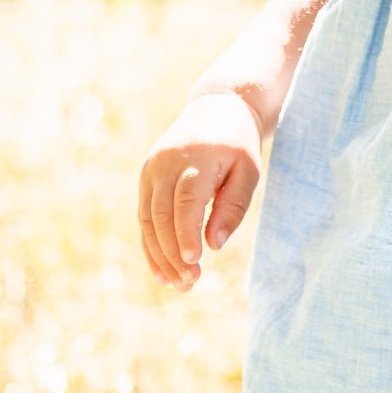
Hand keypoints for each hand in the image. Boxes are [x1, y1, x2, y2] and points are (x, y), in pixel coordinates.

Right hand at [136, 92, 262, 291]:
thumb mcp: (247, 170)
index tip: (194, 262)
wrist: (215, 108)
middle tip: (190, 284)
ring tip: (177, 284)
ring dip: (159, 255)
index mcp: (196, 159)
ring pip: (148, 220)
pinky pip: (144, 216)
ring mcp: (151, 170)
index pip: (186, 201)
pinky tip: (161, 271)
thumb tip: (213, 246)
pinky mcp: (145, 178)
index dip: (186, 233)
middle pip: (163, 215)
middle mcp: (166, 164)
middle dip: (173, 253)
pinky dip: (150, 244)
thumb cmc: (238, 144)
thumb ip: (232, 206)